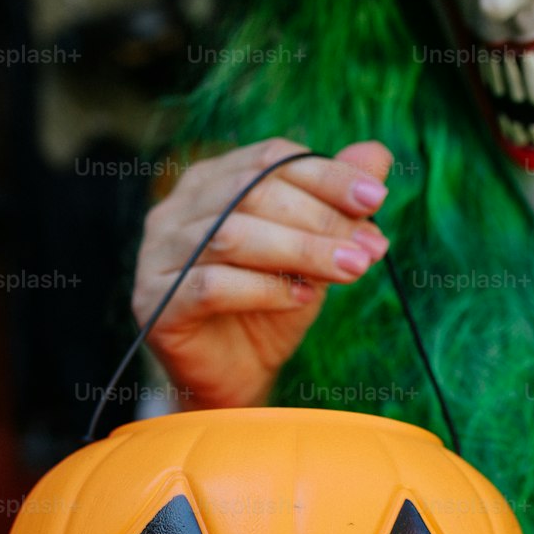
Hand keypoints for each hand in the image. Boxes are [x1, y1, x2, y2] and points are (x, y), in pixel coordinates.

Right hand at [131, 137, 393, 411]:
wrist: (237, 378)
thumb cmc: (271, 308)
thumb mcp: (314, 252)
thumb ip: (336, 205)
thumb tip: (377, 155)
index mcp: (212, 181)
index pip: (270, 159)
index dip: (326, 175)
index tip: (375, 199)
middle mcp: (176, 209)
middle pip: (253, 193)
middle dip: (320, 219)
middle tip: (370, 248)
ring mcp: (158, 255)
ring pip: (232, 236)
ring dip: (301, 251)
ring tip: (350, 270)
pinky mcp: (156, 302)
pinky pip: (211, 286)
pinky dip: (264, 289)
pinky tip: (302, 298)